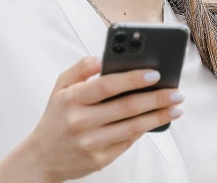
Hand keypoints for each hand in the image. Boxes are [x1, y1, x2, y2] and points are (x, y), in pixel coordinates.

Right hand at [0, 57, 183, 182]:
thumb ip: (80, 68)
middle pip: (126, 107)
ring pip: (132, 127)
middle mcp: (81, 121)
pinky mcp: (99, 160)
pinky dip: (146, 129)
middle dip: (156, 98)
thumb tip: (101, 57)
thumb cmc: (56, 115)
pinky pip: (128, 142)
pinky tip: (160, 119)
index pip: (107, 85)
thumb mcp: (60, 86)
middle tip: (177, 91)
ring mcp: (90, 143)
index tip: (156, 73)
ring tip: (177, 107)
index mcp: (72, 99)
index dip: (133, 78)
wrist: (39, 159)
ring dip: (158, 116)